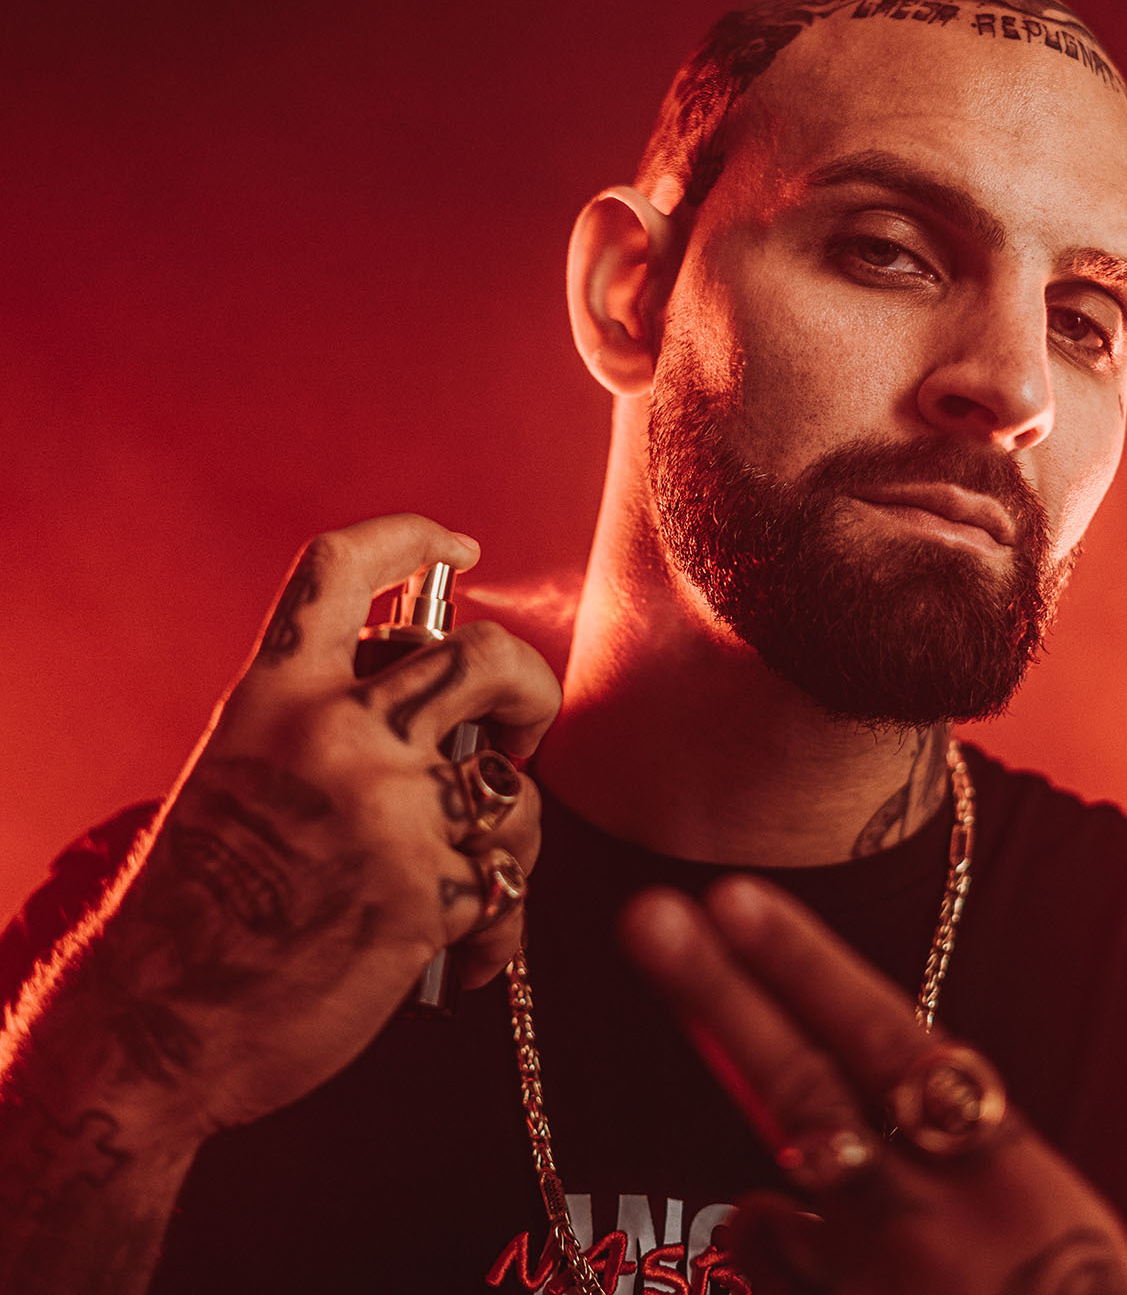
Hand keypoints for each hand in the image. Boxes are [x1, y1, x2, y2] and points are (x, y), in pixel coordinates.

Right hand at [98, 515, 560, 1134]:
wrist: (155, 1029)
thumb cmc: (198, 904)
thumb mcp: (240, 772)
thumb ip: (322, 720)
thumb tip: (430, 695)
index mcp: (275, 696)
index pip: (342, 568)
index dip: (411, 538)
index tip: (458, 544)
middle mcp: (335, 732)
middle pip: (484, 656)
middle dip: (531, 685)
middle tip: (521, 730)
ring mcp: (385, 807)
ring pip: (512, 787)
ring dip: (511, 835)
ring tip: (475, 875)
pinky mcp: (426, 890)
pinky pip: (507, 885)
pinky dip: (498, 922)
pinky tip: (462, 951)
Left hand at [620, 877, 1126, 1294]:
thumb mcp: (1055, 1228)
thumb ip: (962, 1163)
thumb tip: (833, 1140)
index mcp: (1014, 1180)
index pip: (889, 1041)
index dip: (805, 966)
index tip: (733, 897)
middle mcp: (939, 1226)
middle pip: (805, 1092)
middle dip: (722, 998)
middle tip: (649, 917)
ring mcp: (885, 1290)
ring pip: (774, 1212)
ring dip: (754, 1197)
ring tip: (763, 1189)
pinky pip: (778, 1290)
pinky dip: (779, 1264)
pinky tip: (790, 1250)